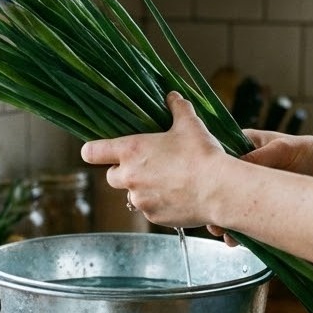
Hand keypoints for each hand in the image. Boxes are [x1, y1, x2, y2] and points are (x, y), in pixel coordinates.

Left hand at [80, 91, 228, 226]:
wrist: (220, 189)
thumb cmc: (202, 154)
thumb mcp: (190, 124)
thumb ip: (177, 108)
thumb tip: (173, 96)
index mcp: (131, 151)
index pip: (92, 152)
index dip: (92, 151)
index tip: (95, 151)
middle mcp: (129, 177)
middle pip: (111, 176)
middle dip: (124, 172)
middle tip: (147, 165)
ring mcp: (140, 199)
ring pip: (132, 195)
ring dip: (143, 189)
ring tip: (168, 181)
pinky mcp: (153, 216)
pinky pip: (149, 209)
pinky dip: (158, 204)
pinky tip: (178, 195)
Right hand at [204, 131, 312, 242]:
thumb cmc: (312, 152)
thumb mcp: (284, 149)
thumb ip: (260, 157)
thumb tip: (236, 166)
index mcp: (245, 145)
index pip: (218, 157)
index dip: (209, 173)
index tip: (206, 189)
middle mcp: (245, 167)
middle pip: (220, 185)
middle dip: (214, 203)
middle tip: (213, 220)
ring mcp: (252, 189)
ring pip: (230, 205)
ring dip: (225, 220)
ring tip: (224, 234)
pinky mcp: (261, 207)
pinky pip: (245, 218)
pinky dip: (241, 230)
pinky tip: (238, 239)